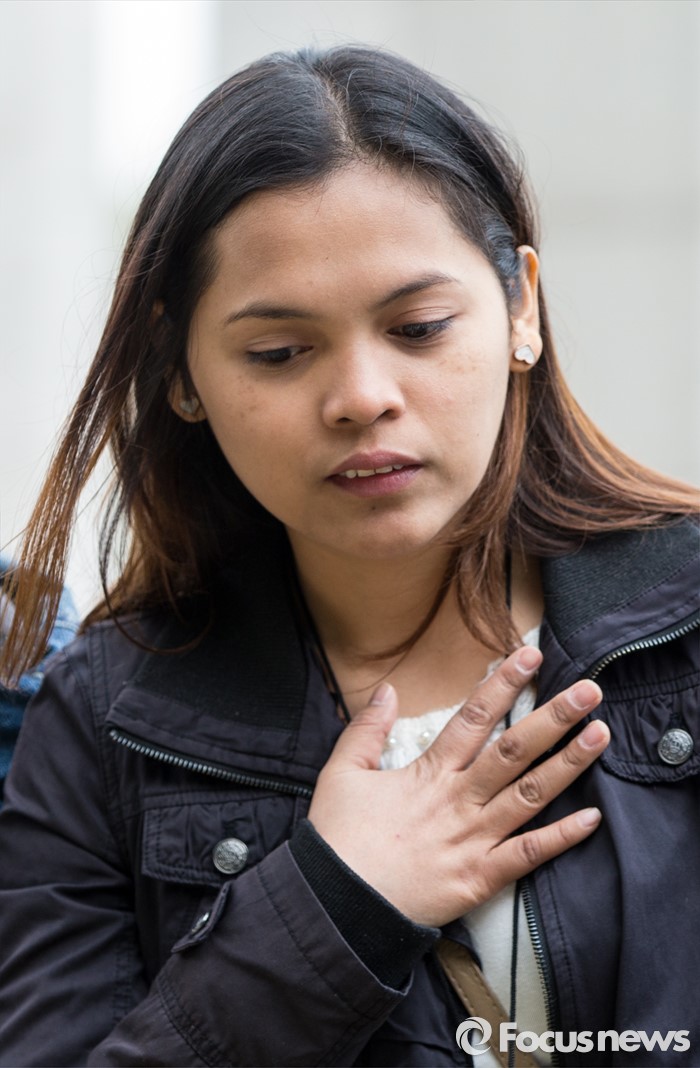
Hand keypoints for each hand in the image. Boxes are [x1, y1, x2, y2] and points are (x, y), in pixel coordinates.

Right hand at [308, 647, 608, 926]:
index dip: (503, 684)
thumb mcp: (341, 773)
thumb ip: (366, 729)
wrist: (337, 907)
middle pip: (513, 751)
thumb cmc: (338, 840)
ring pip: (529, 796)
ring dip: (567, 765)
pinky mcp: (479, 878)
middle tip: (588, 691)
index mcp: (428, 773)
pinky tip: (592, 818)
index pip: (473, 718)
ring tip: (600, 736)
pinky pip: (527, 855)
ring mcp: (473, 840)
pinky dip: (560, 838)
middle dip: (553, 718)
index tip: (529, 656)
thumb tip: (388, 689)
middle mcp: (458, 800)